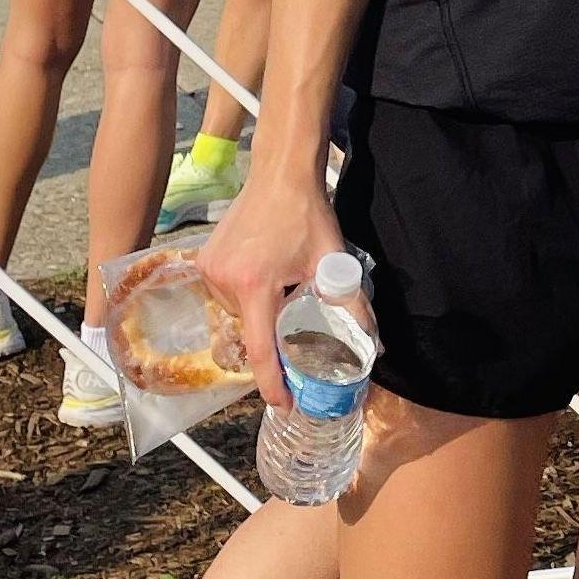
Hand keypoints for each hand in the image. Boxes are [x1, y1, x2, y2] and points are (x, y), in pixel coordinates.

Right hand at [199, 165, 344, 410]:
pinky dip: (248, 298)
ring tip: (282, 290)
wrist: (280, 173)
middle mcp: (225, 281)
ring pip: (239, 315)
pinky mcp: (204, 261)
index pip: (261, 350)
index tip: (285, 404)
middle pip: (252, 331)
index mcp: (256, 285)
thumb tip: (373, 345)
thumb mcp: (333, 262)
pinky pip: (227, 297)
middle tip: (296, 329)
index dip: (273, 384)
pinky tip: (266, 277)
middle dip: (274, 337)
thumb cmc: (308, 215)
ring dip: (261, 315)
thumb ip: (352, 305)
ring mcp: (210, 270)